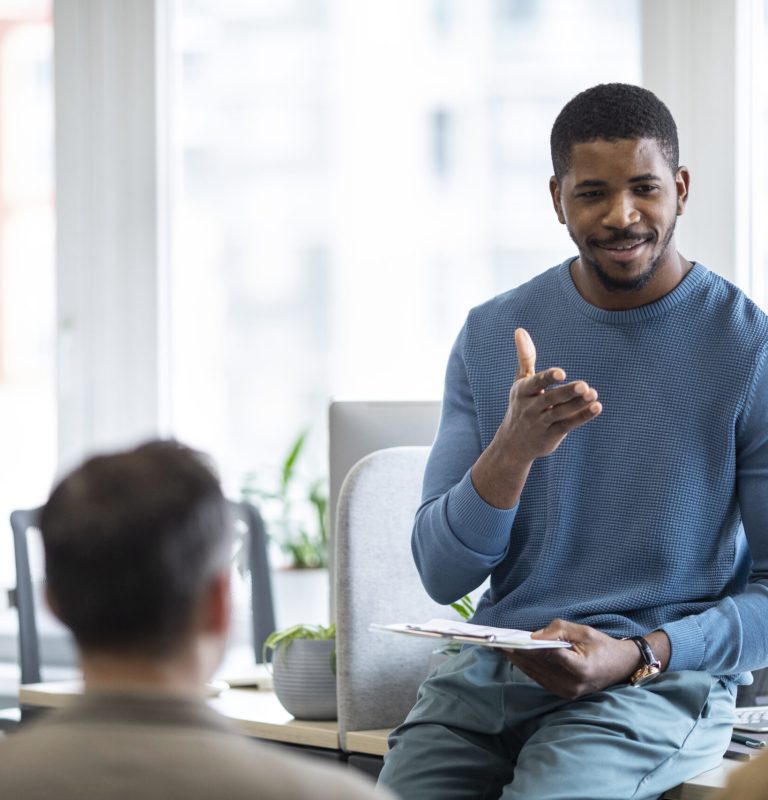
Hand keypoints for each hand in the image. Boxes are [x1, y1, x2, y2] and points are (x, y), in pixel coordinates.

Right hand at [471, 329, 601, 507]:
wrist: (512, 444)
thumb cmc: (520, 405)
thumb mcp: (520, 382)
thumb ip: (524, 357)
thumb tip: (520, 330)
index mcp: (523, 392)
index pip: (536, 383)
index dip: (548, 378)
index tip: (561, 373)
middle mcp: (530, 408)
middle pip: (551, 399)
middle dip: (568, 393)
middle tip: (585, 386)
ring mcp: (541, 423)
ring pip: (561, 412)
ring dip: (578, 404)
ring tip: (593, 394)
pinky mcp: (552, 435)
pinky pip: (568, 425)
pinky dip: (582, 417)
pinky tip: (596, 408)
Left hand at [503, 619, 641, 698]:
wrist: (621, 667)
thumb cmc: (603, 645)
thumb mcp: (584, 631)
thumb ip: (558, 631)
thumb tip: (533, 636)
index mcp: (580, 669)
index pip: (549, 655)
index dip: (527, 647)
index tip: (510, 640)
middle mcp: (572, 685)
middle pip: (538, 666)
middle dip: (517, 653)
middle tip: (496, 642)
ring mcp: (567, 692)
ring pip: (536, 674)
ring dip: (518, 661)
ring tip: (500, 647)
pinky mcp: (563, 694)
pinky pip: (540, 678)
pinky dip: (527, 667)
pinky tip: (515, 656)